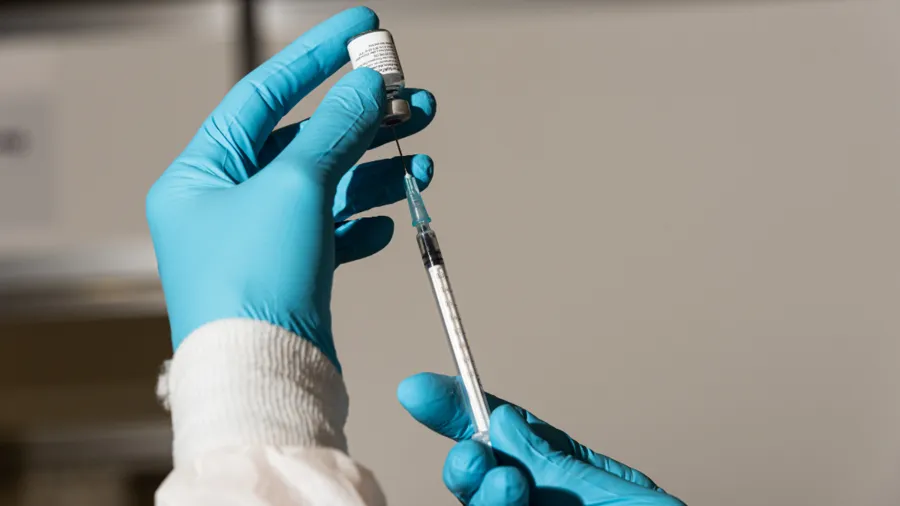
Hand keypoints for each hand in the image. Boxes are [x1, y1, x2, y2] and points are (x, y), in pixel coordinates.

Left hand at [146, 7, 435, 368]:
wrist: (263, 384)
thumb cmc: (251, 292)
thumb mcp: (294, 188)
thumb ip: (333, 129)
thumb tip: (364, 85)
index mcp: (201, 174)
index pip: (265, 93)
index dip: (317, 56)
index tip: (362, 30)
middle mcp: (225, 205)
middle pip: (304, 139)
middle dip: (362, 119)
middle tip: (413, 99)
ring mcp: (260, 241)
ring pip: (326, 186)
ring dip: (375, 170)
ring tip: (422, 156)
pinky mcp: (290, 274)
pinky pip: (332, 232)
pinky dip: (364, 221)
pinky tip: (392, 218)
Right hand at [398, 373, 685, 505]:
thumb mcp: (619, 500)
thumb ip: (557, 465)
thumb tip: (503, 424)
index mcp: (574, 481)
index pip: (511, 435)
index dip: (463, 408)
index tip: (422, 391)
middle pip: (483, 477)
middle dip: (467, 462)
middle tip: (477, 457)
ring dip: (483, 498)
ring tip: (507, 487)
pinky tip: (508, 503)